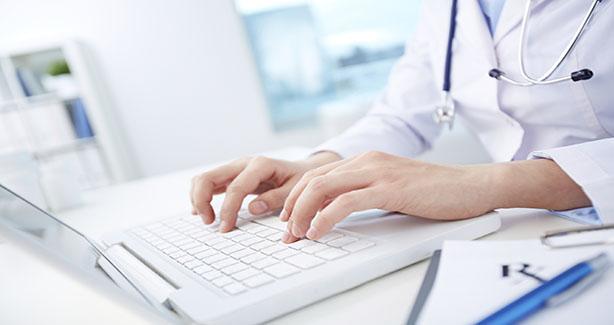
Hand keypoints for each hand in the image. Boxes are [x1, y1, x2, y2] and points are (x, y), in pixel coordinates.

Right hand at [190, 152, 340, 231]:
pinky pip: (208, 182)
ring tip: (207, 219)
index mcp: (260, 165)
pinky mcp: (232, 175)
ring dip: (198, 198)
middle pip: (208, 177)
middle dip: (201, 200)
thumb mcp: (295, 190)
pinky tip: (203, 212)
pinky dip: (201, 195)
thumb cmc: (299, 181)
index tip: (226, 228)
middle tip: (209, 222)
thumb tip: (253, 208)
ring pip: (204, 178)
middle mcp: (243, 163)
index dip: (228, 210)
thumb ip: (276, 199)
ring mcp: (235, 168)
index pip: (235, 188)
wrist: (302, 170)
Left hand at [280, 151, 498, 242]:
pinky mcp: (389, 188)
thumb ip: (364, 193)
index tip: (288, 220)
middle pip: (313, 179)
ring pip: (322, 187)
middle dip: (292, 207)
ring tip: (298, 234)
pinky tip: (318, 231)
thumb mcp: (390, 188)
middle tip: (286, 232)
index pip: (317, 174)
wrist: (470, 186)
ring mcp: (377, 172)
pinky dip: (325, 217)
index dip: (296, 198)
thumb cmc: (433, 191)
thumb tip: (336, 211)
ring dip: (302, 213)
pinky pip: (346, 202)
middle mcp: (366, 161)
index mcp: (365, 160)